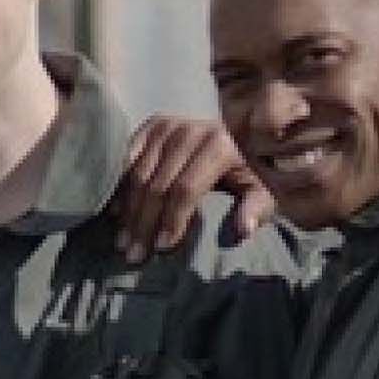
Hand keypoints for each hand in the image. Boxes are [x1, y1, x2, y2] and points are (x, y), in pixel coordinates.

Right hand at [108, 115, 249, 262]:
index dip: (172, 219)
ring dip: (128, 211)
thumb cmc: (248, 169)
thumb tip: (243, 230)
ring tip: (122, 241)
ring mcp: (168, 126)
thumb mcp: (262, 188)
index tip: (162, 248)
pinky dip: (120, 187)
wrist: (239, 131)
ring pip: (138, 174)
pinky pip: (128, 159)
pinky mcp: (153, 125)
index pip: (186, 189)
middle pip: (157, 184)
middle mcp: (190, 131)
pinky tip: (116, 213)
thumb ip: (256, 209)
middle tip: (133, 254)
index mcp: (219, 146)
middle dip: (144, 223)